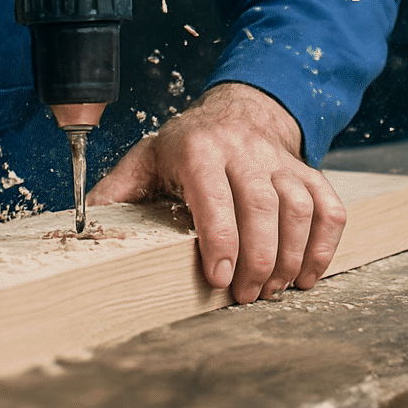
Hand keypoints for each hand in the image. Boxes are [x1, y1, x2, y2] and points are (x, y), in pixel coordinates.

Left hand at [89, 83, 346, 304]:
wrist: (238, 112)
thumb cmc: (185, 146)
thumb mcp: (144, 161)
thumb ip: (116, 194)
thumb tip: (78, 229)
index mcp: (198, 151)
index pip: (214, 197)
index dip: (221, 240)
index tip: (219, 279)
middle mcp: (244, 152)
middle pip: (263, 207)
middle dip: (258, 259)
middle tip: (246, 296)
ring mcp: (281, 162)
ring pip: (299, 208)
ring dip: (291, 256)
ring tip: (274, 290)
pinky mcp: (308, 172)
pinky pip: (329, 207)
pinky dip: (325, 244)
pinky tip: (307, 273)